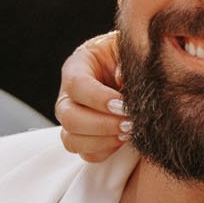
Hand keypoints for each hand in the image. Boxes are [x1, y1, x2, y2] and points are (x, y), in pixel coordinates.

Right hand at [56, 31, 128, 160]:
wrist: (135, 72)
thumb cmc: (130, 55)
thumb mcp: (127, 49)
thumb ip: (126, 59)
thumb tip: (121, 78)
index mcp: (77, 66)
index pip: (76, 84)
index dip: (97, 98)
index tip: (123, 105)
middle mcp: (68, 94)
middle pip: (68, 116)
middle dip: (101, 124)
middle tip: (130, 124)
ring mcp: (73, 118)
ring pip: (72, 140)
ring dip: (103, 141)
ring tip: (129, 133)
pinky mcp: (83, 137)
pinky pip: (86, 154)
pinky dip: (105, 151)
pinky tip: (123, 140)